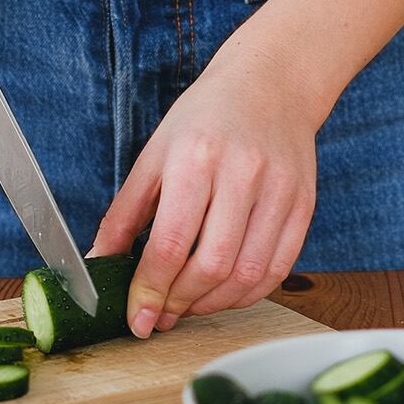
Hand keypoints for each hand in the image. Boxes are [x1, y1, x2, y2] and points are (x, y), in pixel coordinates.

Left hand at [91, 41, 320, 337]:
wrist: (271, 84)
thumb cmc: (205, 118)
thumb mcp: (154, 155)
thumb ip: (124, 215)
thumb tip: (99, 264)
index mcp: (195, 158)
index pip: (170, 243)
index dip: (150, 291)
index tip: (137, 320)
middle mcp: (242, 174)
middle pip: (211, 266)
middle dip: (180, 303)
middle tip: (160, 316)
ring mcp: (279, 192)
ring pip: (248, 275)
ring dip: (213, 305)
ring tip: (188, 307)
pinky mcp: (304, 205)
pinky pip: (278, 270)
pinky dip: (248, 294)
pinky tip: (223, 295)